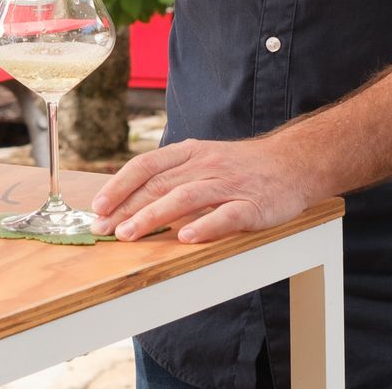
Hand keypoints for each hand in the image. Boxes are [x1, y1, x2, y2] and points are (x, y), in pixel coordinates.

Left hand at [89, 132, 319, 243]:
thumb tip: (129, 201)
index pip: (147, 165)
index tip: (97, 207)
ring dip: (154, 216)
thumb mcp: (204, 160)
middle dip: (127, 208)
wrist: (293, 162)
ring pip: (186, 198)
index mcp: (191, 152)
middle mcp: (206, 164)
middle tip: (103, 230)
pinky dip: (205, 226)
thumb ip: (172, 176)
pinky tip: (186, 238)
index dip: (120, 185)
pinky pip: (226, 215)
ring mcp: (229, 184)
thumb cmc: (241, 167)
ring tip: (130, 235)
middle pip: (160, 184)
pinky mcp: (252, 205)